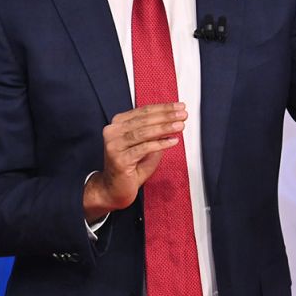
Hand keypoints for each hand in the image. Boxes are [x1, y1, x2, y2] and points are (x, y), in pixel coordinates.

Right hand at [82, 103, 185, 221]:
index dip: (163, 108)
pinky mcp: (119, 159)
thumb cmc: (131, 167)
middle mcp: (113, 132)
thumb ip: (156, 132)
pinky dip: (160, 143)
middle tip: (183, 114)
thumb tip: (175, 120)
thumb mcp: (146, 145)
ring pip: (143, 132)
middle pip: (144, 119)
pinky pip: (143, 148)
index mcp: (118, 124)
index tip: (180, 106)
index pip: (143, 111)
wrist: (114, 189)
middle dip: (166, 115)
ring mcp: (114, 145)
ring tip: (180, 126)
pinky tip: (173, 141)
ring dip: (164, 127)